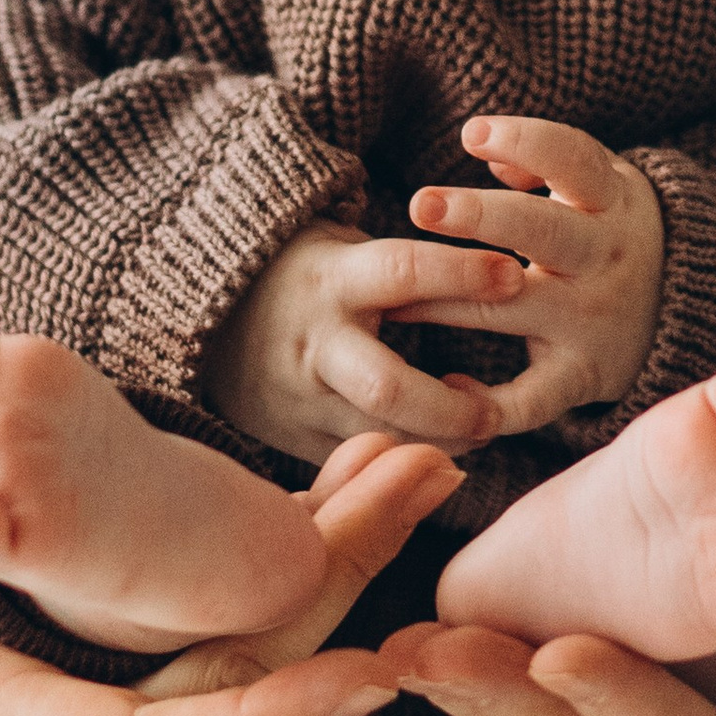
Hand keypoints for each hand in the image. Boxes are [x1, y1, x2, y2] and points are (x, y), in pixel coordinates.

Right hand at [200, 217, 551, 461]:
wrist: (201, 311)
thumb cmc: (301, 270)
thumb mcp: (341, 248)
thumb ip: (405, 271)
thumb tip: (499, 273)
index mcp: (331, 280)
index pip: (402, 272)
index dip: (460, 274)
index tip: (514, 276)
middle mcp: (315, 343)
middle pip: (389, 387)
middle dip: (451, 409)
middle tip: (499, 414)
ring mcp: (300, 398)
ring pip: (377, 439)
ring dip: (437, 447)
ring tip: (480, 435)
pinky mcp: (291, 438)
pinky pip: (355, 466)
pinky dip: (400, 467)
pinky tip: (437, 459)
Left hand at [401, 112, 664, 414]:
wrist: (684, 311)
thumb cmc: (610, 232)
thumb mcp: (601, 184)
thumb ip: (548, 162)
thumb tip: (489, 153)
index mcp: (611, 200)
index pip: (574, 159)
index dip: (526, 142)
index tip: (472, 133)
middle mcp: (606, 256)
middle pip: (542, 231)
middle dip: (480, 216)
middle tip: (421, 204)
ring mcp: (594, 320)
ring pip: (516, 307)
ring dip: (452, 301)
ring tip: (396, 298)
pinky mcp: (583, 377)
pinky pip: (534, 399)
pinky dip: (490, 402)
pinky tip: (447, 383)